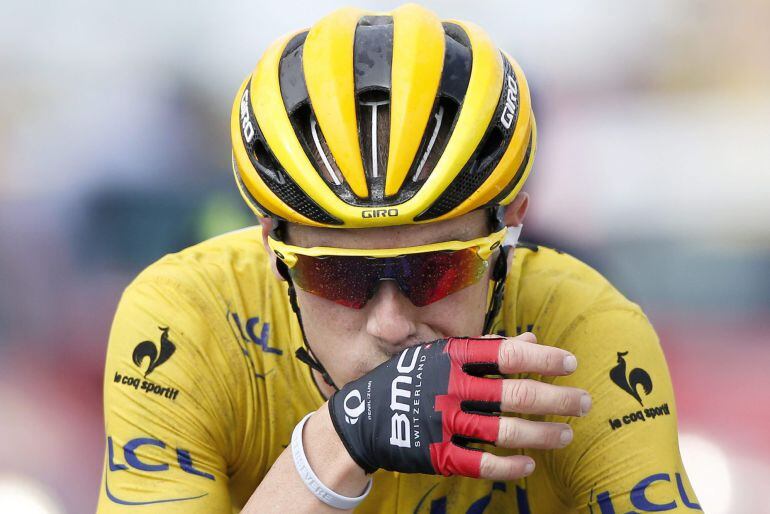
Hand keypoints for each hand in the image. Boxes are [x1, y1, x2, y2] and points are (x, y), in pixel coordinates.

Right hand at [328, 333, 589, 480]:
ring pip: (505, 431)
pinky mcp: (438, 455)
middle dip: (556, 399)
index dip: (543, 358)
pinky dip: (509, 465)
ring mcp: (444, 423)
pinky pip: (482, 464)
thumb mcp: (440, 353)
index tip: (570, 363)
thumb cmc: (408, 378)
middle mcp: (451, 388)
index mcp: (452, 357)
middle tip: (584, 402)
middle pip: (515, 393)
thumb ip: (485, 347)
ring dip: (542, 434)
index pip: (507, 354)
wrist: (361, 419)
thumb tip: (531, 339)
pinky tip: (530, 464)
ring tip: (567, 434)